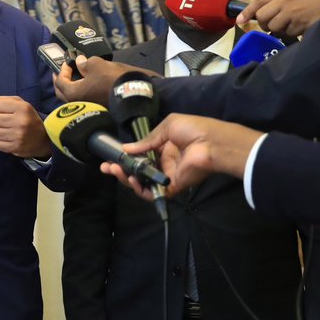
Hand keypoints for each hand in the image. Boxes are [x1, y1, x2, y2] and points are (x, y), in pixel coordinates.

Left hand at [0, 96, 51, 157]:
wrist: (45, 138)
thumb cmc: (29, 119)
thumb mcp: (21, 104)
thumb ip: (4, 102)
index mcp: (22, 108)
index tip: (4, 111)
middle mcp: (20, 121)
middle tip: (7, 122)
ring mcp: (18, 136)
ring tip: (8, 131)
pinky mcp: (15, 147)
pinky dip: (0, 142)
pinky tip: (9, 139)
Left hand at [53, 57, 154, 105]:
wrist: (131, 93)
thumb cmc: (110, 78)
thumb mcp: (96, 64)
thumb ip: (84, 62)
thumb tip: (79, 61)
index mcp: (73, 93)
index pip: (60, 81)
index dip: (62, 70)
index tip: (68, 62)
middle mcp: (77, 103)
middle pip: (62, 92)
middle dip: (61, 81)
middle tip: (62, 73)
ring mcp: (87, 107)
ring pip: (72, 98)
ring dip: (71, 88)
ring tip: (74, 78)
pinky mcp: (96, 108)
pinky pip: (83, 100)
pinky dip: (81, 92)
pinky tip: (86, 86)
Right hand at [101, 113, 261, 199]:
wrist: (213, 143)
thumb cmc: (194, 129)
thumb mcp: (167, 126)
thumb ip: (147, 140)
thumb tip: (126, 148)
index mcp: (164, 147)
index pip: (140, 155)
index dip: (125, 157)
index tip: (111, 157)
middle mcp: (164, 163)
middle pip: (138, 171)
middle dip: (120, 170)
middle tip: (106, 168)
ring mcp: (167, 176)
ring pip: (142, 183)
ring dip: (127, 179)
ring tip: (115, 171)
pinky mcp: (172, 187)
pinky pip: (153, 193)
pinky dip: (141, 190)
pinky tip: (132, 180)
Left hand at [236, 0, 319, 36]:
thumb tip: (271, 8)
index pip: (259, 1)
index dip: (247, 12)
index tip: (239, 21)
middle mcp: (285, 0)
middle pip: (262, 18)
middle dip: (266, 24)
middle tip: (276, 24)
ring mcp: (292, 13)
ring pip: (275, 28)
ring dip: (282, 29)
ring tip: (297, 22)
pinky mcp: (301, 24)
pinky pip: (289, 34)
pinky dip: (295, 33)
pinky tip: (306, 25)